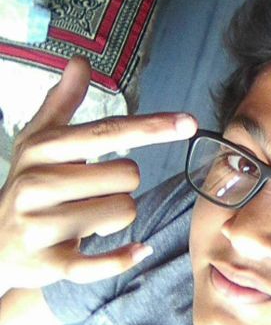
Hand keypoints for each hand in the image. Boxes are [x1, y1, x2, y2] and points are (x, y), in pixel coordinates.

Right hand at [0, 56, 196, 289]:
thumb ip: (61, 103)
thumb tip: (80, 61)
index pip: (108, 131)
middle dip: (120, 186)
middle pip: (127, 175)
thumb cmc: (28, 190)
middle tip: (91, 194)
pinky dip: (124, 256)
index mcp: (42, 150)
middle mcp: (39, 184)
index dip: (151, 126)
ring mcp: (42, 225)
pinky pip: (104, 261)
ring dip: (117, 218)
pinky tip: (136, 250)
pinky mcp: (50, 263)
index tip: (188, 122)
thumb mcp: (37, 144)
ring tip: (87, 219)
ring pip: (124, 210)